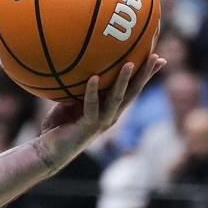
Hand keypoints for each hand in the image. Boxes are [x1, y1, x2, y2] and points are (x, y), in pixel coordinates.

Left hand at [37, 54, 166, 170]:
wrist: (49, 149)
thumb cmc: (59, 124)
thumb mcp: (70, 100)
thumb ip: (78, 86)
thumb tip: (78, 62)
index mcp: (110, 108)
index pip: (132, 88)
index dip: (145, 74)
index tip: (158, 58)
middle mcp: (111, 115)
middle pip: (133, 92)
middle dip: (145, 75)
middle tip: (156, 57)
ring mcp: (102, 121)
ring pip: (118, 99)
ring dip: (124, 81)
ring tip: (130, 64)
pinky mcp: (88, 126)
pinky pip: (91, 105)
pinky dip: (92, 91)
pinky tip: (93, 77)